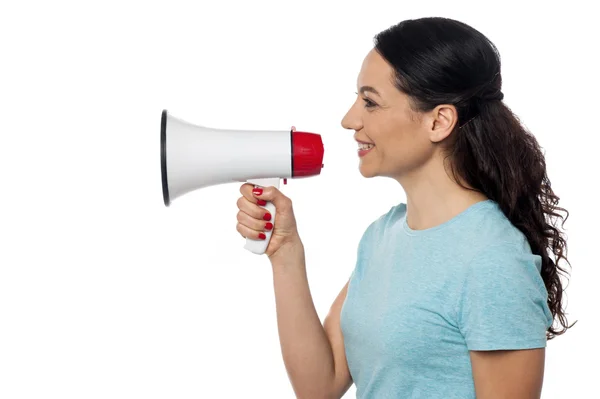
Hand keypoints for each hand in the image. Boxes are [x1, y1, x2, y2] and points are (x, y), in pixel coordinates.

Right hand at [235, 126, 301, 258]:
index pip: (248, 184)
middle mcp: (254, 203)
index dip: (250, 188)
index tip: (255, 193)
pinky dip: (251, 232)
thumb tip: (262, 189)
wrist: (285, 246)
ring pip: (239, 213)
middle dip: (255, 209)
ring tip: (268, 226)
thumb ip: (276, 194)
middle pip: (241, 198)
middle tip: (268, 214)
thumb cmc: (289, 225)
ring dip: (255, 222)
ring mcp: (247, 216)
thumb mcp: (287, 206)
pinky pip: (238, 226)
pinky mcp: (243, 228)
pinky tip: (261, 234)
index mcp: (263, 193)